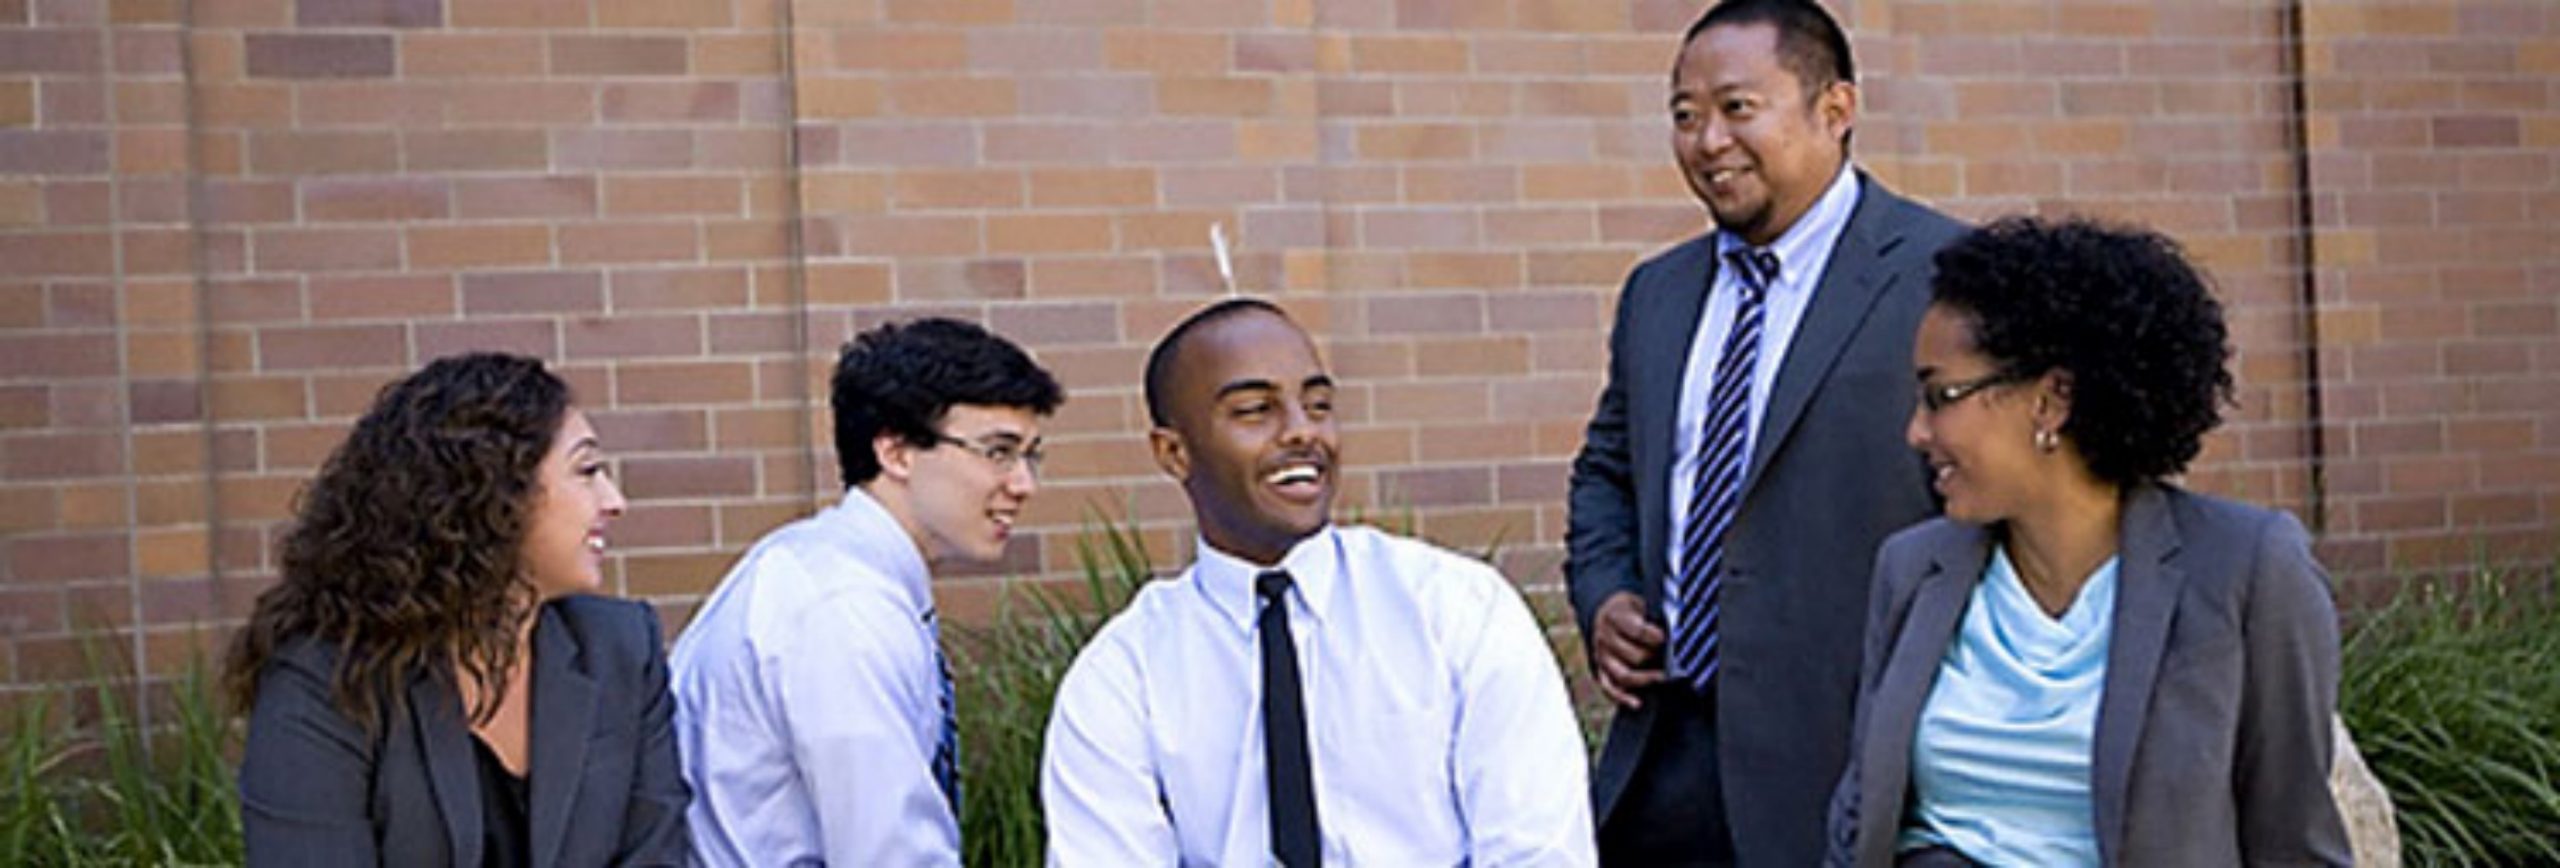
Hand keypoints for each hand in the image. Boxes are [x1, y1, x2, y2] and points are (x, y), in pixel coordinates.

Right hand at [1589, 591, 1665, 708]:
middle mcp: (1604, 637)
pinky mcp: (1600, 671)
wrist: (1605, 611)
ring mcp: (1601, 656)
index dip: (1655, 637)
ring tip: (1663, 677)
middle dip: (1654, 657)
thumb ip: (1653, 614)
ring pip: (1623, 675)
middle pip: (1634, 656)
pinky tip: (1637, 703)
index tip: (1667, 639)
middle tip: (1669, 656)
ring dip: (1645, 679)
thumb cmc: (1630, 608)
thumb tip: (1676, 632)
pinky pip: (1609, 688)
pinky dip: (1622, 698)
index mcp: (1614, 616)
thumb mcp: (1639, 602)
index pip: (1636, 631)